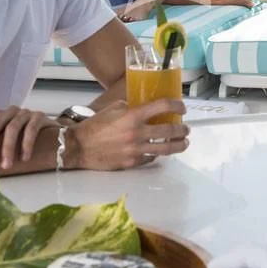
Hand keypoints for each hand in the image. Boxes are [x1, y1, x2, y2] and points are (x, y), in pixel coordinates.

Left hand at [0, 106, 58, 170]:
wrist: (54, 137)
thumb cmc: (23, 142)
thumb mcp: (4, 144)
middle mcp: (9, 112)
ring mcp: (24, 113)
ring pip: (13, 127)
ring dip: (8, 147)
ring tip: (7, 166)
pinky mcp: (39, 117)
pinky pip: (31, 128)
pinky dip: (26, 144)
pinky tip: (25, 157)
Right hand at [66, 100, 188, 170]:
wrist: (80, 147)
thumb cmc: (95, 125)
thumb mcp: (113, 109)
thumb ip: (131, 107)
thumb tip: (147, 106)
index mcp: (132, 116)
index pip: (163, 106)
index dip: (177, 105)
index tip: (181, 107)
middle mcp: (137, 133)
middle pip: (169, 130)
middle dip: (182, 129)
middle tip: (186, 128)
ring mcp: (136, 150)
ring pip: (166, 148)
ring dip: (178, 145)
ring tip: (184, 142)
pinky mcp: (133, 162)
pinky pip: (150, 158)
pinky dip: (156, 153)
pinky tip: (158, 150)